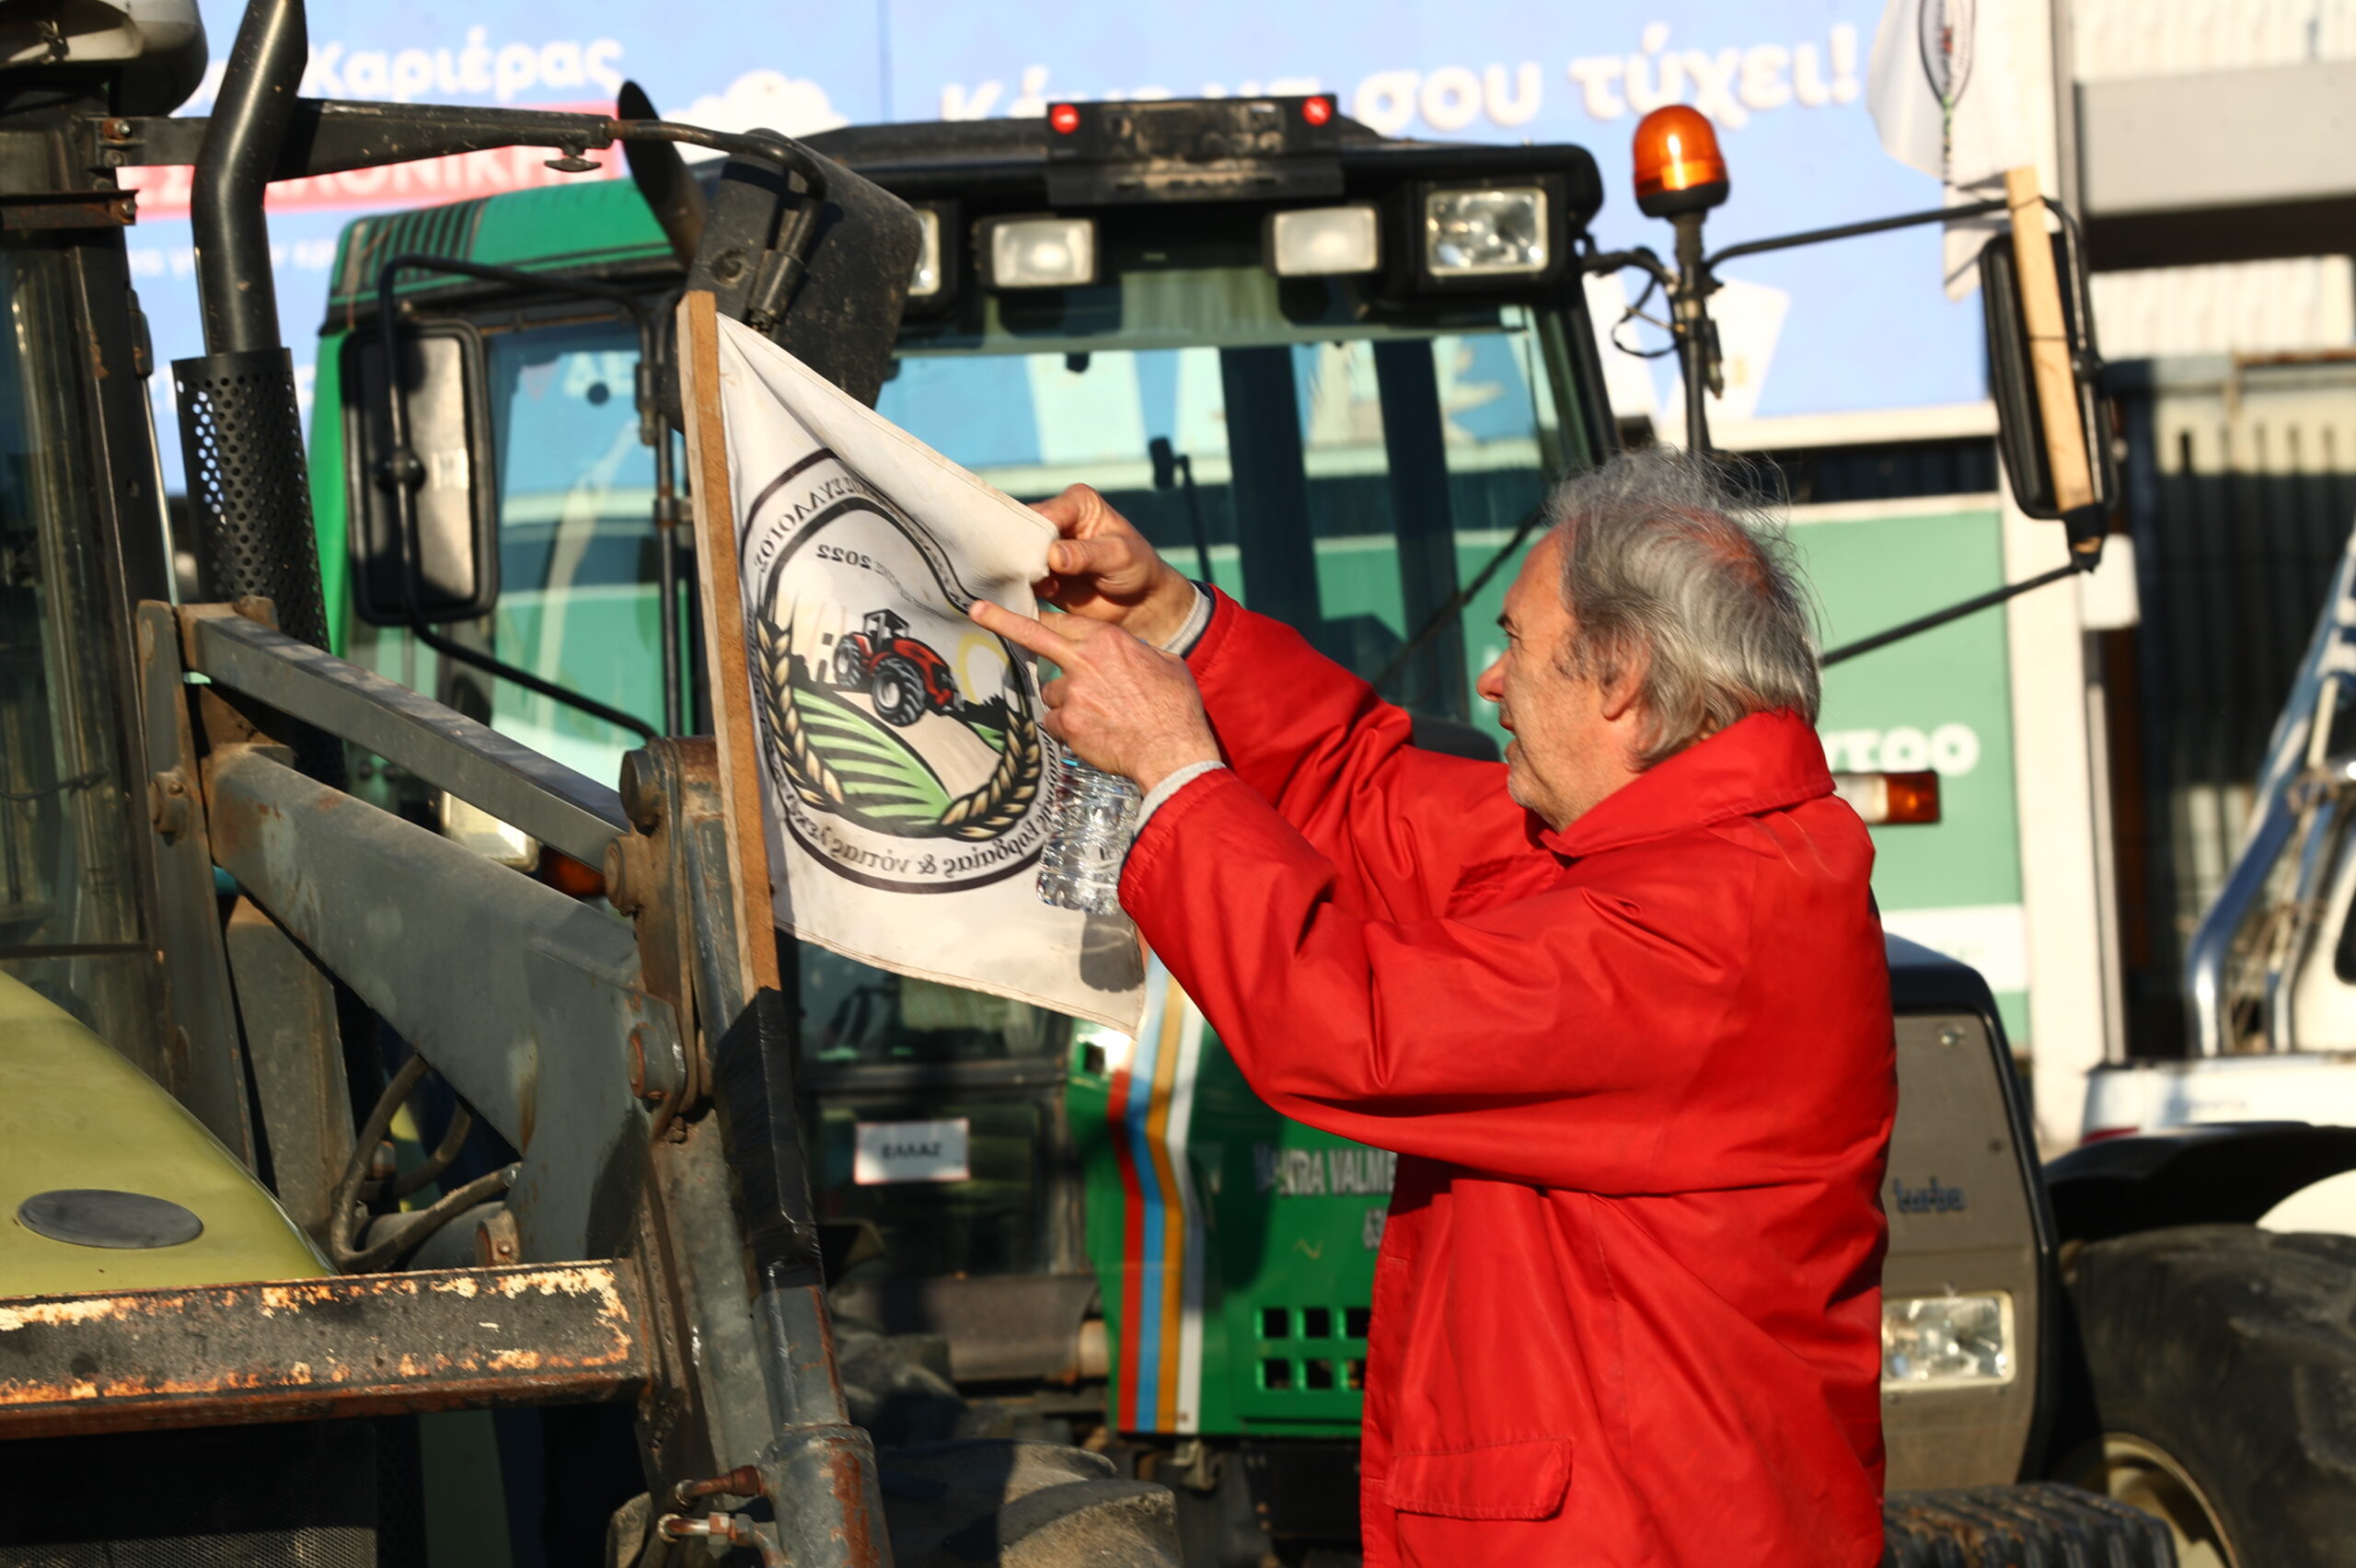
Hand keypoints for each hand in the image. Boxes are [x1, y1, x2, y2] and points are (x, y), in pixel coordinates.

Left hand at [968, 598, 1218, 792]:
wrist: (1172, 751)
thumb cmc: (1175, 707)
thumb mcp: (1166, 663)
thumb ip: (1135, 652)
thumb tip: (1128, 653)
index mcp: (1108, 640)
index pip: (1064, 621)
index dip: (1044, 618)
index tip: (1022, 611)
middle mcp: (1084, 660)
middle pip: (1034, 636)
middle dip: (1002, 621)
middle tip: (977, 611)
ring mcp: (1072, 693)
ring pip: (1051, 692)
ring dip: (1066, 702)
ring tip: (1098, 717)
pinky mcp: (1066, 723)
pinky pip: (1053, 723)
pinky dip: (1067, 730)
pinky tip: (1091, 736)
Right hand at [1029, 484, 1198, 647]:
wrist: (1139, 603)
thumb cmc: (1137, 568)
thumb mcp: (1118, 556)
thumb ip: (1086, 554)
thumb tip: (1053, 556)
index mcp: (1078, 503)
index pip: (1046, 514)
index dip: (1036, 534)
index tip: (1036, 559)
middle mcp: (1057, 519)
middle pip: (1024, 530)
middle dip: (1021, 552)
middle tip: (1025, 574)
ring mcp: (1045, 547)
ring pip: (1017, 555)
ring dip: (1019, 571)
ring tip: (1030, 587)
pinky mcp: (1039, 572)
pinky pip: (1019, 577)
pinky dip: (1021, 586)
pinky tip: (1029, 596)